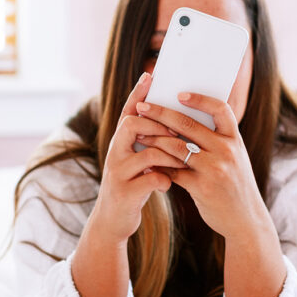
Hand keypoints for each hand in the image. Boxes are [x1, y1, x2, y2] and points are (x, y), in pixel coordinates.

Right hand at [87, 73, 183, 243]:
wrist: (113, 221)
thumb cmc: (133, 185)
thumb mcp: (137, 161)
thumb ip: (150, 142)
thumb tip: (175, 120)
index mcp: (120, 142)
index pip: (128, 110)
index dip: (138, 93)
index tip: (150, 75)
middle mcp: (115, 152)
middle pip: (132, 124)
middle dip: (158, 125)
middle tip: (177, 132)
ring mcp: (118, 172)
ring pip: (146, 153)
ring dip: (169, 155)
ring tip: (183, 162)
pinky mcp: (125, 193)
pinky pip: (150, 179)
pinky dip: (164, 180)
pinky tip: (169, 184)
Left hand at [135, 93, 269, 240]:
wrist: (245, 220)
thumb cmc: (235, 185)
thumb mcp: (235, 158)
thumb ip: (217, 140)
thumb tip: (186, 119)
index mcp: (235, 139)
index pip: (220, 109)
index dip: (200, 99)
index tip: (179, 94)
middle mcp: (227, 151)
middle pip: (188, 125)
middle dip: (161, 113)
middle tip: (141, 105)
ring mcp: (215, 169)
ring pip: (176, 147)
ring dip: (154, 138)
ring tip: (138, 132)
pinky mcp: (202, 188)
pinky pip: (173, 172)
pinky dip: (158, 166)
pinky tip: (146, 162)